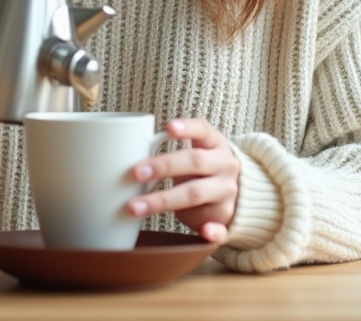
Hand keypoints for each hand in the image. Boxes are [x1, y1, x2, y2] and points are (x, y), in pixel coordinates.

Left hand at [126, 118, 239, 243]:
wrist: (237, 195)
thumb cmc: (202, 171)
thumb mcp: (193, 155)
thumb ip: (169, 154)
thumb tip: (124, 159)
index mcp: (215, 144)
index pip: (204, 130)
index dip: (187, 128)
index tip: (168, 128)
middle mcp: (225, 165)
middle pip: (195, 162)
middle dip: (163, 166)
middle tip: (135, 173)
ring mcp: (228, 192)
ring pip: (196, 193)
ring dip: (163, 200)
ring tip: (135, 207)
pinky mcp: (226, 219)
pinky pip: (222, 227)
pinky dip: (213, 231)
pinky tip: (205, 232)